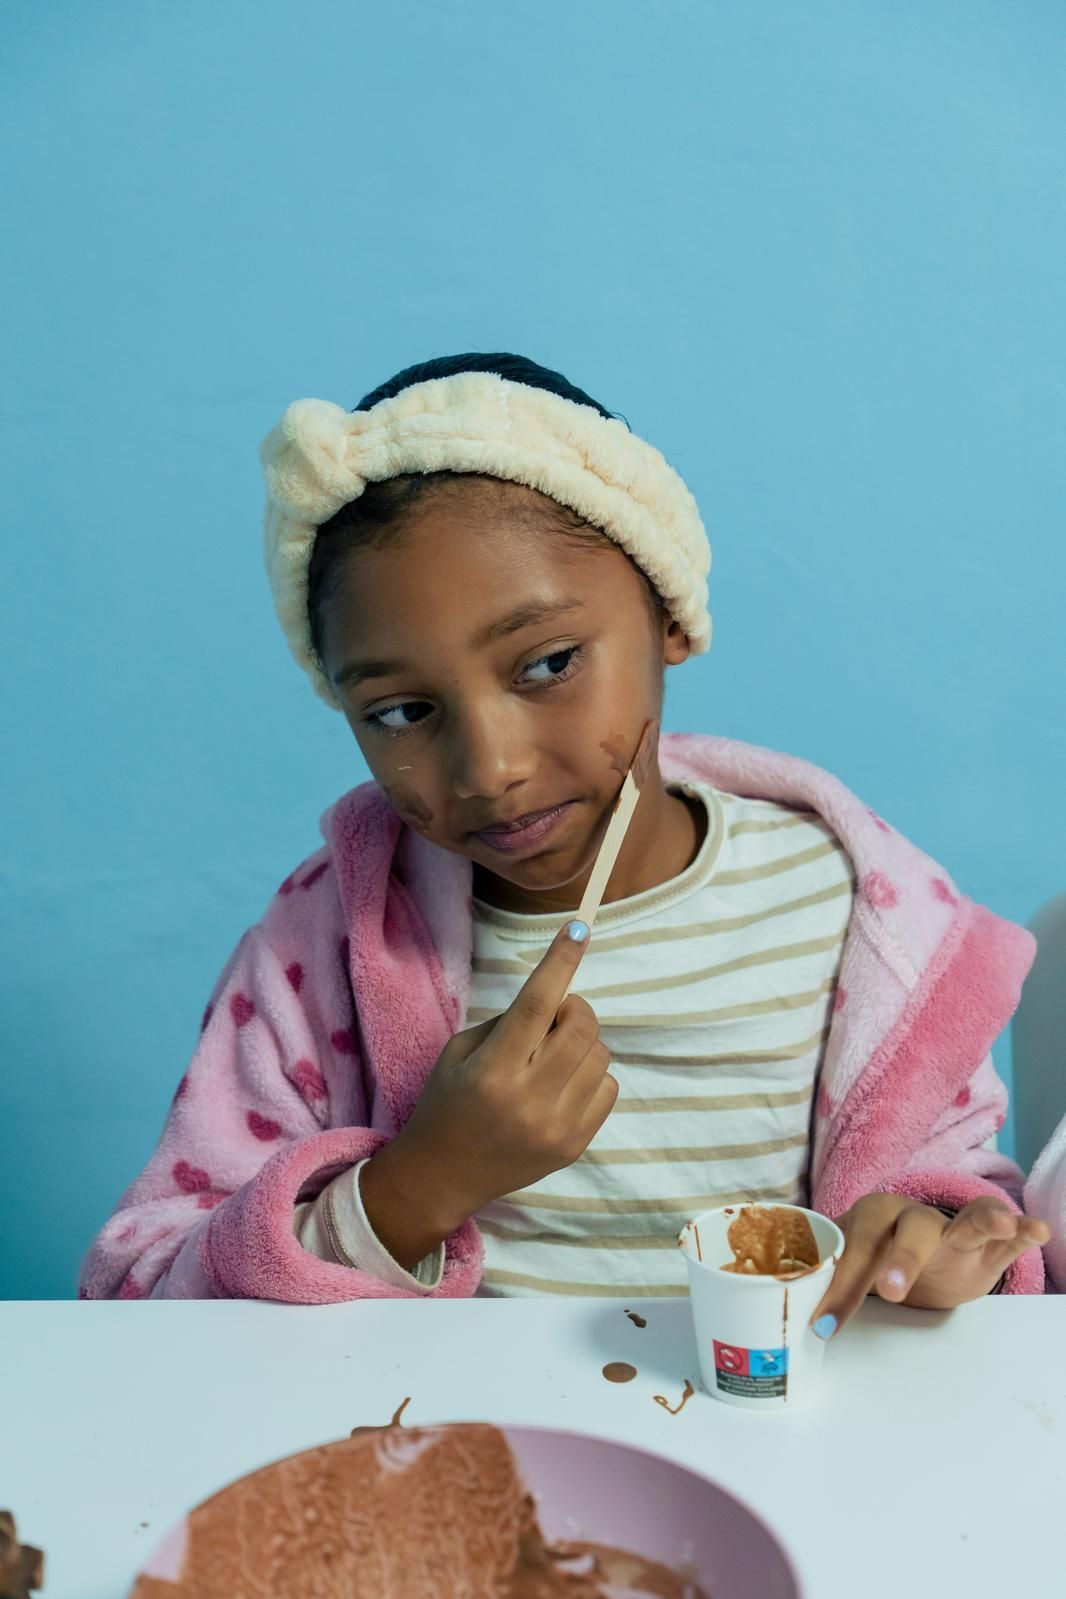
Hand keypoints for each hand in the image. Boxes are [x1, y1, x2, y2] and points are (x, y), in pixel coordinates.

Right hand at [361, 919, 616, 1266]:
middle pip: (581, 1028)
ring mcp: (557, 1126)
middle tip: (554, 1015)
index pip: (537, 1003)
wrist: (443, 1177)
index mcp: (493, 1070)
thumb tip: (559, 998)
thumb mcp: (460, 1052)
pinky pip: (608, 1088)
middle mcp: (529, 1098)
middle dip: (574, 1008)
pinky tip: (561, 1085)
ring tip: (551, 1056)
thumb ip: (510, 1023)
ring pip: (600, 1056)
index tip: (579, 929)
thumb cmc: (446, 1104)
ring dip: (581, 1043)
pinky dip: (590, 1075)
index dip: (560, 961)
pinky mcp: (575, 1145)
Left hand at [809, 1193, 1050, 1338]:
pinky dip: (1021, 1227)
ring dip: (982, 1220)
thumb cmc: (877, 1261)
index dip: (837, 1284)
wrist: (921, 1257)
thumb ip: (822, 1285)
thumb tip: (780, 1316)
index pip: (852, 1247)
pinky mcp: (986, 1244)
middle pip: (907, 1229)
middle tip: (890, 1291)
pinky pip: (1005, 1231)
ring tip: (1001, 1224)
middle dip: (899, 1259)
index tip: (823, 1322)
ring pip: (966, 1219)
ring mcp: (953, 1228)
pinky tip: (1034, 1229)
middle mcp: (912, 1217)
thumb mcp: (848, 1270)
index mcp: (870, 1220)